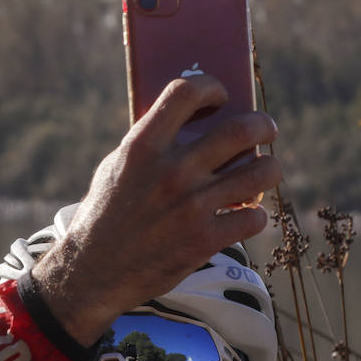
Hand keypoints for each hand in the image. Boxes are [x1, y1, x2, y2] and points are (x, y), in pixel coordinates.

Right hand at [32, 75, 281, 345]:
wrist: (91, 272)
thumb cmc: (104, 215)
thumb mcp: (115, 169)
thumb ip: (149, 144)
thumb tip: (192, 122)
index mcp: (142, 147)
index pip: (187, 92)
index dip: (211, 87)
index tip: (221, 97)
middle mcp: (171, 172)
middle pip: (243, 130)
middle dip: (263, 125)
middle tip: (265, 130)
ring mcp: (191, 207)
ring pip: (263, 172)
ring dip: (269, 169)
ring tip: (263, 171)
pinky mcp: (204, 240)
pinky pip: (255, 217)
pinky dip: (253, 215)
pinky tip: (241, 214)